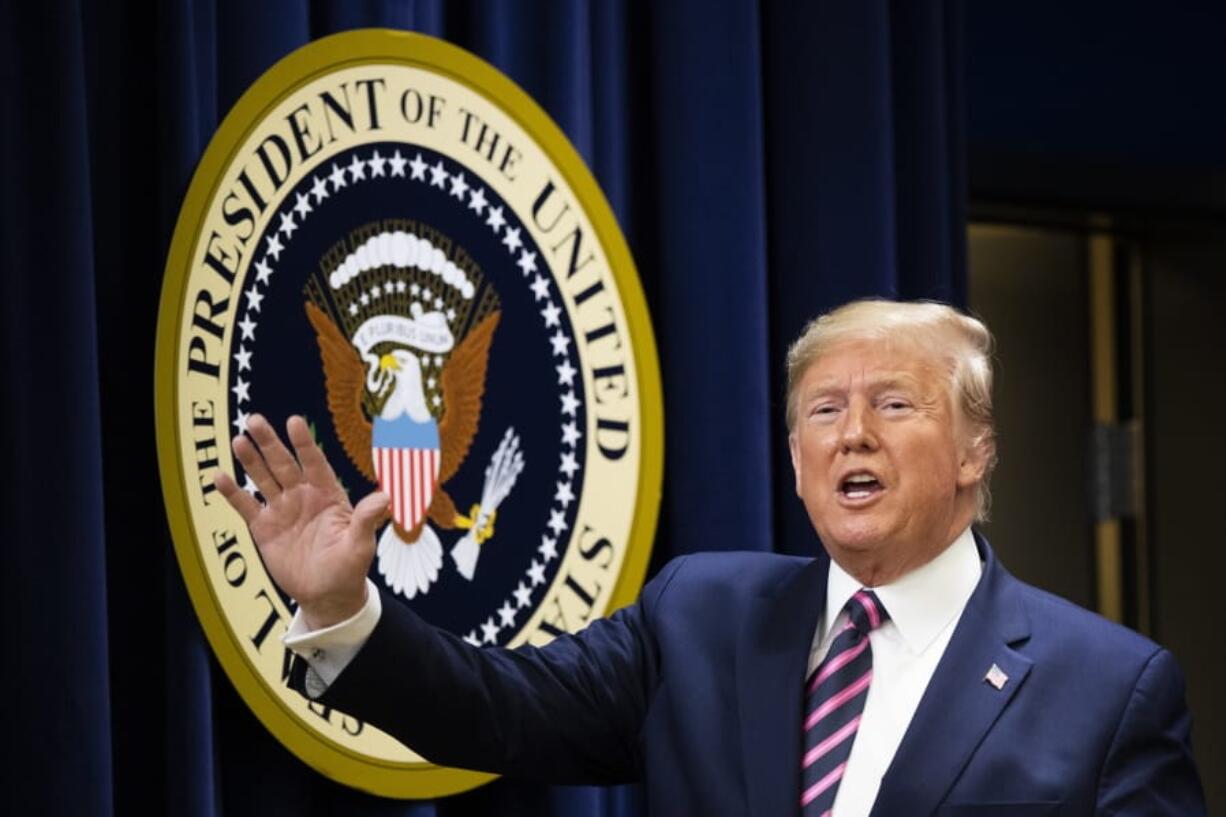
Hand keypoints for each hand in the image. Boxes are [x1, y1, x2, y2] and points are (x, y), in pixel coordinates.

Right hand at [213, 414, 389, 629]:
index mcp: (328, 495)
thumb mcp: (360, 545)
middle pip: (283, 464)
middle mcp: (303, 496)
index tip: (293, 421)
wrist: (327, 594)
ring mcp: (282, 509)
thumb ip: (366, 519)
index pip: (314, 463)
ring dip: (250, 460)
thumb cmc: (349, 568)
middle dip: (270, 442)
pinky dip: (232, 492)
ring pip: (263, 478)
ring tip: (238, 440)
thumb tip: (386, 497)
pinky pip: (245, 506)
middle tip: (255, 419)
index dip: (304, 443)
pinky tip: (218, 476)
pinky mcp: (264, 527)